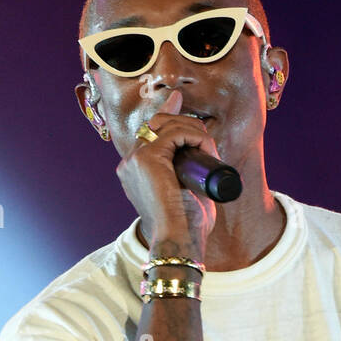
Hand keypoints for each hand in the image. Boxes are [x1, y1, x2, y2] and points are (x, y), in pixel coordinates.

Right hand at [116, 87, 218, 264]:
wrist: (178, 241)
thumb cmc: (187, 227)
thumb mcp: (185, 192)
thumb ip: (186, 174)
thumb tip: (204, 156)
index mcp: (136, 172)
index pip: (149, 133)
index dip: (165, 114)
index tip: (176, 99)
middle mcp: (130, 163)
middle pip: (158, 124)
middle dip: (185, 123)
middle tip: (205, 138)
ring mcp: (135, 159)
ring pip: (168, 126)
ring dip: (194, 133)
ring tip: (210, 153)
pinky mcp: (147, 158)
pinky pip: (175, 133)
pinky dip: (195, 136)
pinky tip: (206, 149)